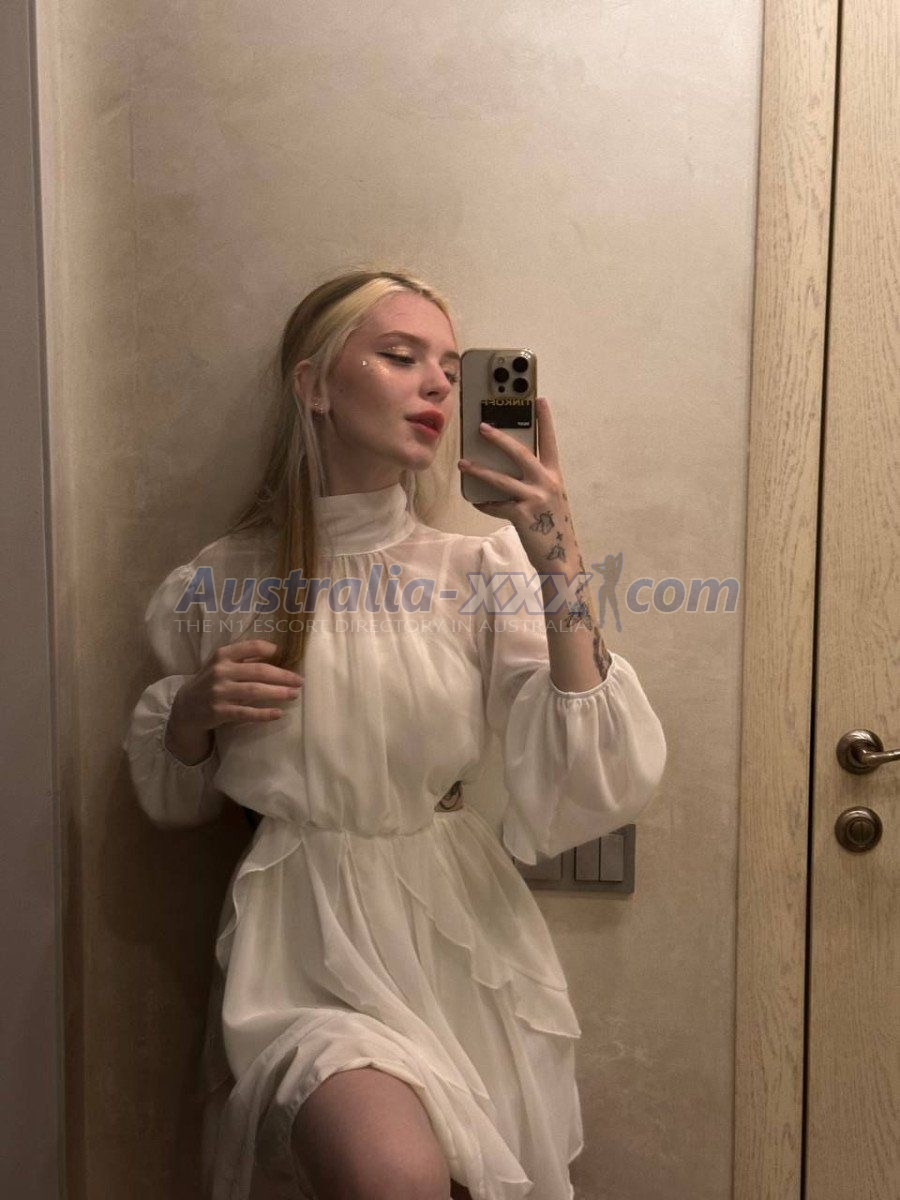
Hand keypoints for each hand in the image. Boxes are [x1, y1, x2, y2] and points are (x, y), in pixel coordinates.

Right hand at [169, 639, 304, 748]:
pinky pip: (246, 713)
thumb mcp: (221, 665)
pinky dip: (264, 713)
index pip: (252, 646)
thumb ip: (243, 659)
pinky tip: (278, 713)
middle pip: (259, 671)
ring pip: (255, 691)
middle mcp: (220, 671)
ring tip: (294, 695)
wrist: (185, 707)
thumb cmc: (210, 682)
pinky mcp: (219, 712)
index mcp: (222, 655)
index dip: (271, 650)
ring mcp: (219, 692)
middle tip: (300, 681)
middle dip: (283, 676)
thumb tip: (276, 654)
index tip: (286, 655)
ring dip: (278, 693)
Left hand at [458, 396, 576, 570]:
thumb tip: (504, 469)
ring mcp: (535, 499)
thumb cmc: (550, 526)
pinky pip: (497, 505)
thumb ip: (533, 482)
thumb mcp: (548, 499)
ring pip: (501, 479)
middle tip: (482, 426)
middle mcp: (547, 483)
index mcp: (554, 476)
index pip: (550, 442)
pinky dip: (485, 503)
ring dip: (479, 470)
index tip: (539, 399)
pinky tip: (476, 501)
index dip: (545, 420)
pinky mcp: (523, 515)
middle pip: (520, 453)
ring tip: (463, 464)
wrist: (560, 558)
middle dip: (499, 438)